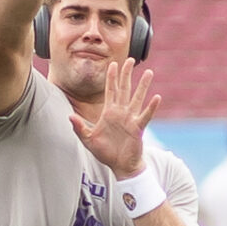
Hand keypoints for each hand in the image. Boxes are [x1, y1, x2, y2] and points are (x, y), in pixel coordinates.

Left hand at [67, 58, 160, 177]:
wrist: (120, 166)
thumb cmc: (105, 153)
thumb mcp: (88, 140)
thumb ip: (79, 127)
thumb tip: (70, 116)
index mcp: (109, 113)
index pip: (110, 91)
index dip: (111, 77)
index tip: (112, 64)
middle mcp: (121, 113)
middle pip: (124, 89)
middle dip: (126, 74)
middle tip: (130, 59)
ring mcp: (131, 119)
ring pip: (137, 98)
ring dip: (142, 85)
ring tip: (148, 72)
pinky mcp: (138, 128)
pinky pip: (145, 115)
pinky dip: (151, 107)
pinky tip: (157, 97)